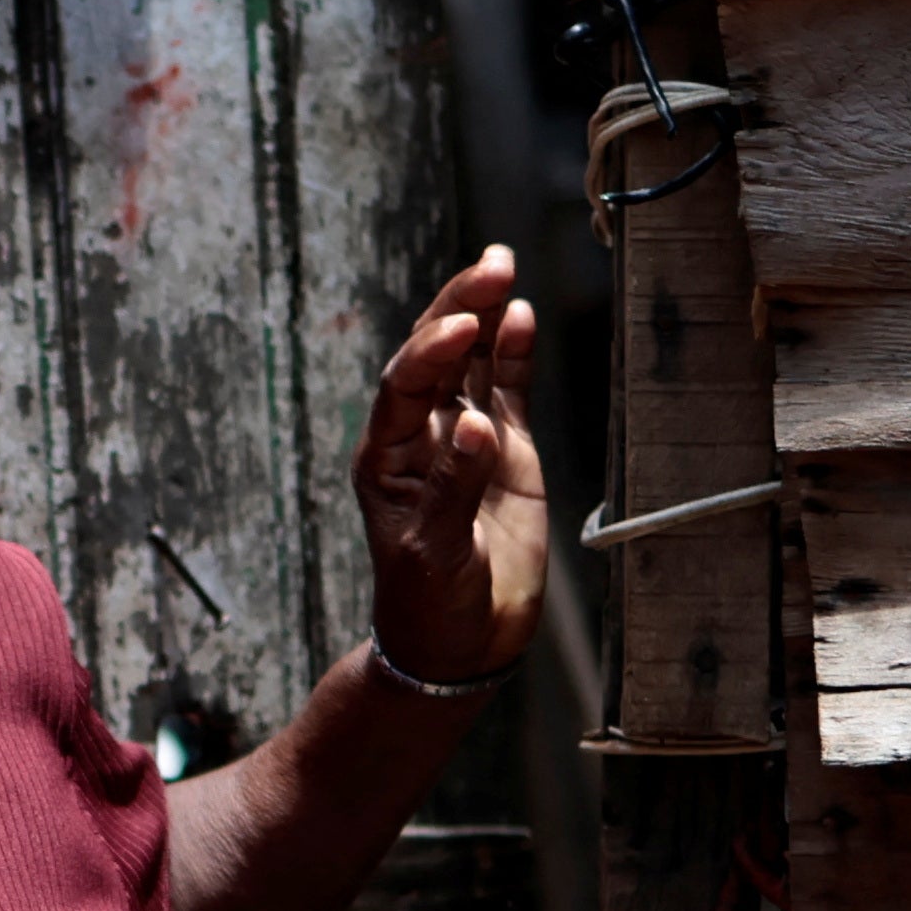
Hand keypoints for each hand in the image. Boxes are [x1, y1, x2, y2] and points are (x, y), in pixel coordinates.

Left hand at [355, 245, 548, 690]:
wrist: (461, 644)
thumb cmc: (431, 604)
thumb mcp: (436, 554)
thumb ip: (454, 488)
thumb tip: (476, 424)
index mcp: (388, 458)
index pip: (403, 389)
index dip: (430, 353)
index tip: (462, 328)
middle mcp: (421, 437)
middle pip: (435, 358)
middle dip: (458, 309)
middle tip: (489, 267)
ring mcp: (464, 439)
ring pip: (471, 364)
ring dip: (484, 317)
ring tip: (501, 266)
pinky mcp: (505, 451)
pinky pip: (506, 390)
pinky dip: (513, 355)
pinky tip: (522, 316)